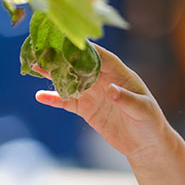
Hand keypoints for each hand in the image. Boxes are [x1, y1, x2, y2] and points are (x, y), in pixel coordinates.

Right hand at [35, 45, 172, 161]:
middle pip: (81, 65)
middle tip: (43, 49)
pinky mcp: (87, 110)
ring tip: (35, 66)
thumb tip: (110, 90)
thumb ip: (127, 100)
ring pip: (71, 80)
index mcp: (121, 75)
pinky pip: (68, 102)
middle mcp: (106, 80)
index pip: (103, 57)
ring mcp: (95, 94)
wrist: (145, 144)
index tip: (70, 41)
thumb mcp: (143, 110)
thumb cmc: (150, 122)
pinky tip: (39, 96)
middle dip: (64, 57)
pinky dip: (54, 98)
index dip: (88, 49)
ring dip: (54, 74)